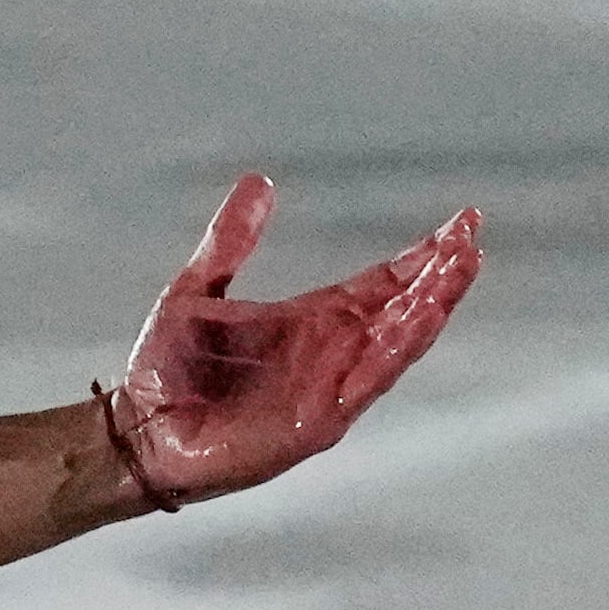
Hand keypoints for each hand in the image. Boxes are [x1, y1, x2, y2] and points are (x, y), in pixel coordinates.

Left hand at [106, 174, 480, 507]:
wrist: (137, 428)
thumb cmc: (166, 368)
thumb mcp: (195, 290)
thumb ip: (230, 241)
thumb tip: (258, 181)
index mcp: (310, 320)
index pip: (381, 283)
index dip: (422, 257)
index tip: (463, 224)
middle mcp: (331, 352)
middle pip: (402, 311)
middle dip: (440, 279)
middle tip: (471, 241)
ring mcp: (329, 388)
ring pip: (395, 346)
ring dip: (429, 311)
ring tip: (458, 273)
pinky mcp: (318, 422)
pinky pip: (365, 386)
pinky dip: (392, 355)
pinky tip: (417, 324)